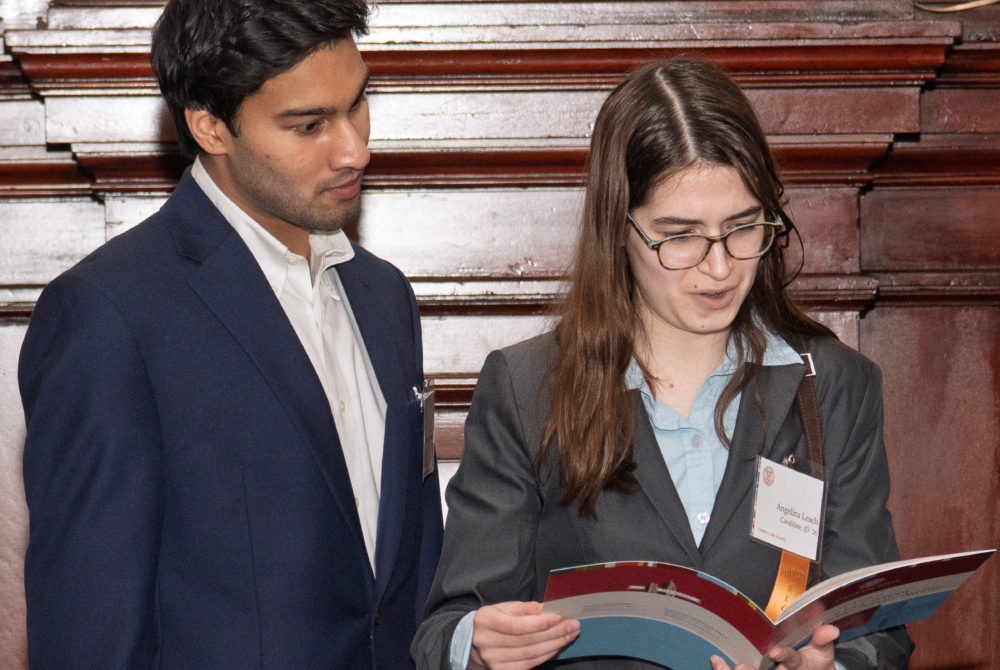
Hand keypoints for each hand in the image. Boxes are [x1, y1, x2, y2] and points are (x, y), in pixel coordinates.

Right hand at [468, 601, 580, 669]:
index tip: (560, 617)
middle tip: (572, 626)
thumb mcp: (503, 608)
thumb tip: (544, 609)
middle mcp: (486, 642)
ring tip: (569, 635)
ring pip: (530, 654)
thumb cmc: (492, 622)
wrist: (472, 643)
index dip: (541, 623)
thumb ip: (524, 608)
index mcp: (485, 621)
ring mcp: (493, 660)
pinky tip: (556, 647)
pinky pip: (529, 664)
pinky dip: (545, 655)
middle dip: (554, 633)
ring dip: (554, 645)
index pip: (517, 625)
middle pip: (527, 640)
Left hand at [710, 625, 838, 669]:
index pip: (793, 661)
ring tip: (718, 664)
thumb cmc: (816, 660)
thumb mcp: (824, 651)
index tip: (776, 653)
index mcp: (799, 665)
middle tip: (740, 667)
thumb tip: (830, 628)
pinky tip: (715, 662)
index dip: (785, 657)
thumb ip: (823, 639)